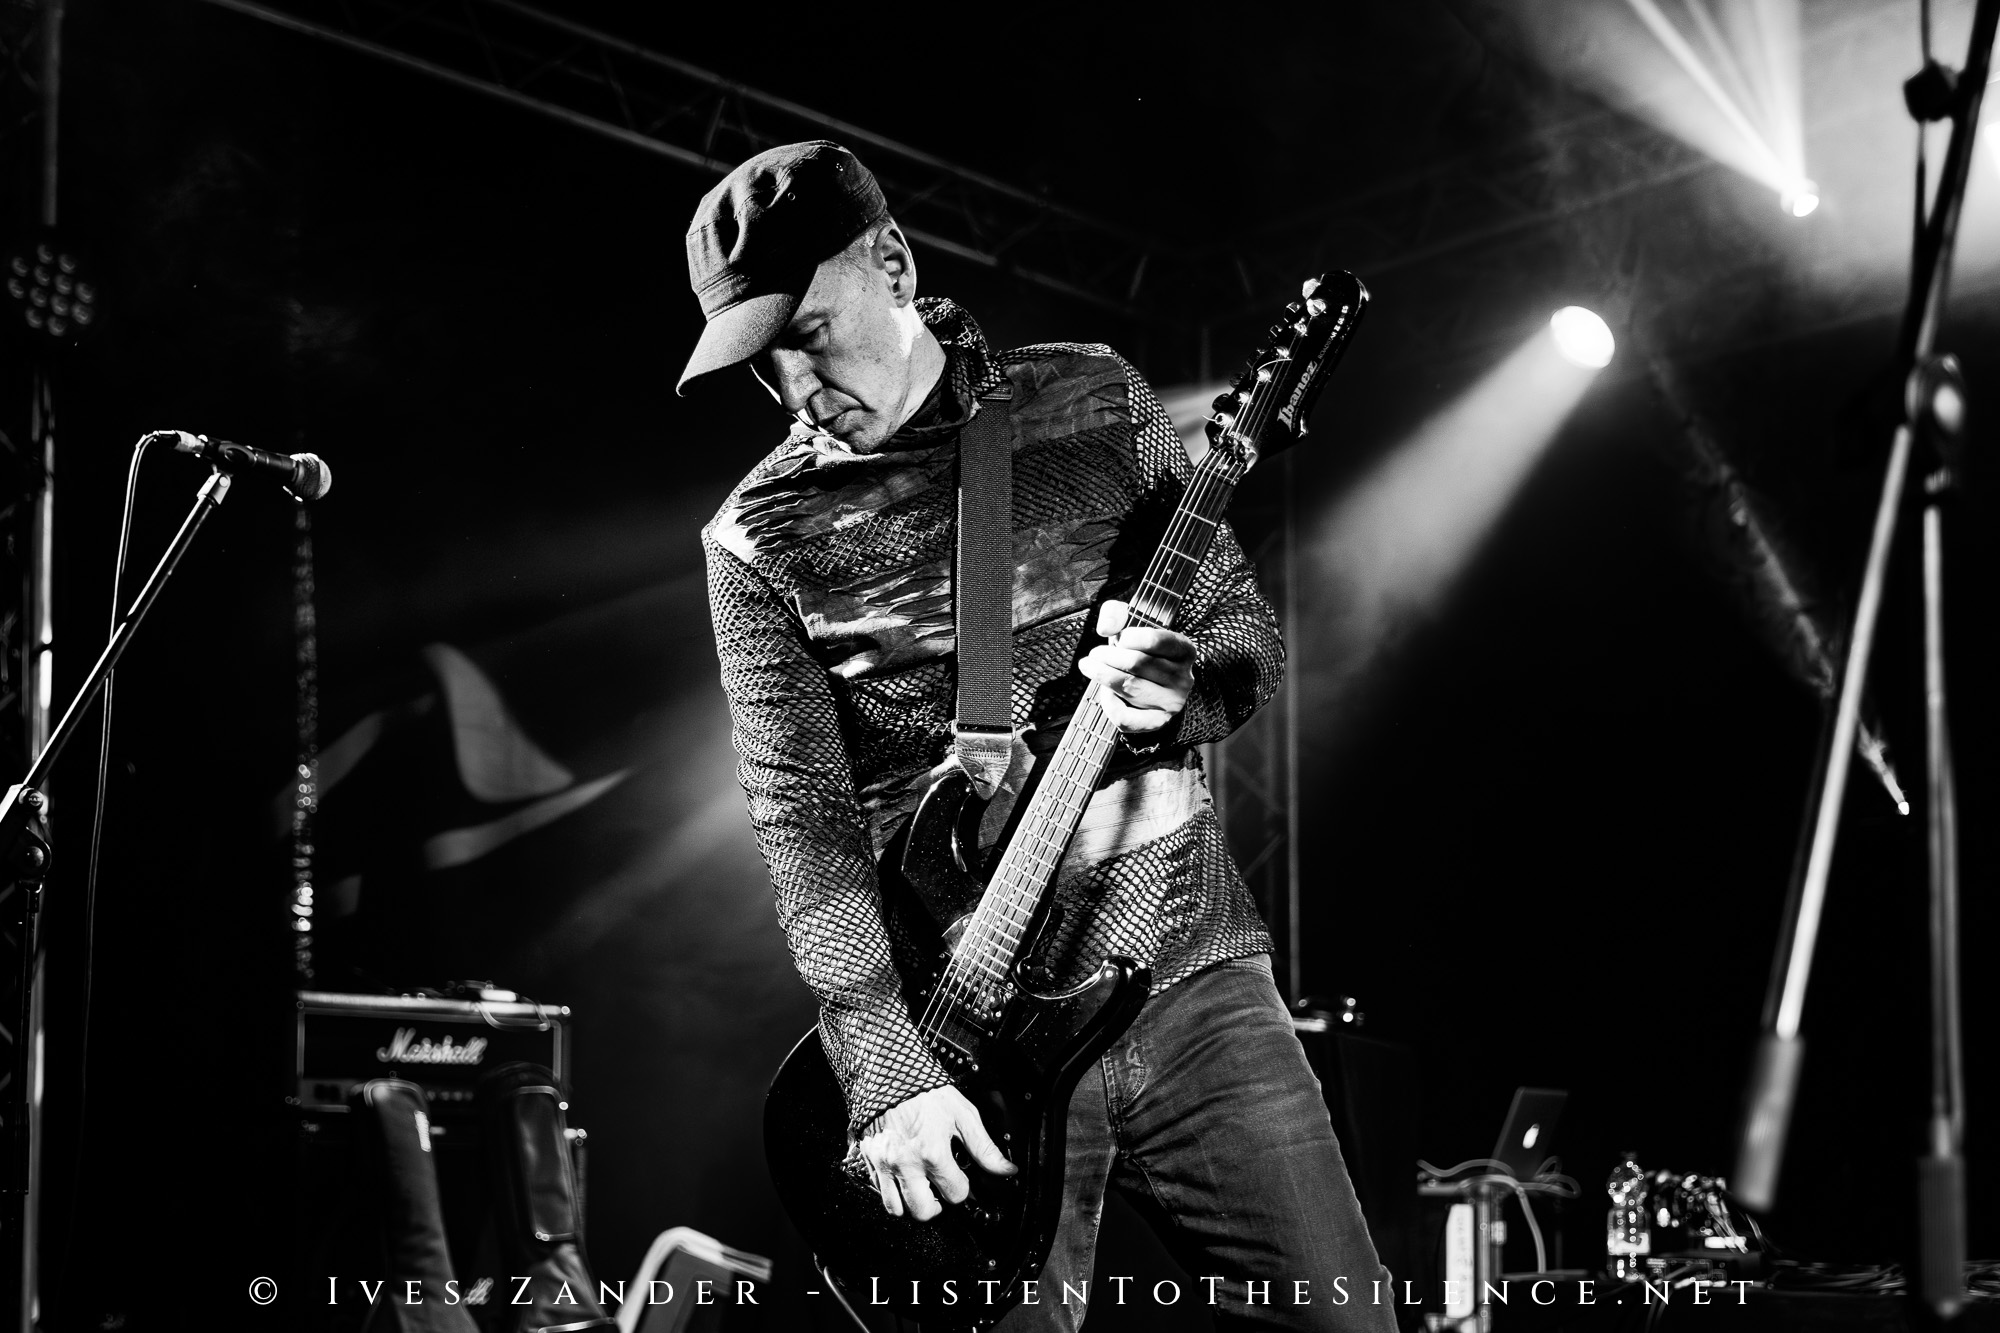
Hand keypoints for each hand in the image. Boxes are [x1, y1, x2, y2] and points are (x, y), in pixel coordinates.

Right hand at [857, 1085, 1015, 1219]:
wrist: (891, 1070)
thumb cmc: (926, 1090)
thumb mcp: (963, 1115)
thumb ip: (984, 1148)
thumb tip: (1005, 1170)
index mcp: (932, 1152)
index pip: (955, 1194)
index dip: (962, 1188)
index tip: (960, 1178)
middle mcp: (905, 1162)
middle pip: (923, 1211)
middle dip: (937, 1206)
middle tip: (940, 1191)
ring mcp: (884, 1162)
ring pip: (896, 1208)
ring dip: (911, 1203)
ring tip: (921, 1188)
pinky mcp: (869, 1158)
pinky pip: (878, 1191)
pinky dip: (892, 1190)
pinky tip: (903, 1175)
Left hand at [1077, 599, 1195, 733]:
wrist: (1153, 684)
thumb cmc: (1140, 650)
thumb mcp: (1132, 623)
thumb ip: (1116, 614)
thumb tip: (1105, 629)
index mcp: (1184, 650)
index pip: (1153, 639)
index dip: (1127, 637)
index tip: (1118, 638)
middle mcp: (1183, 677)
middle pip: (1136, 663)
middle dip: (1107, 656)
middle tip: (1095, 654)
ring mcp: (1172, 702)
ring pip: (1129, 687)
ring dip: (1102, 675)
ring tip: (1090, 666)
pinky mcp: (1157, 721)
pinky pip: (1126, 716)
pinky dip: (1109, 704)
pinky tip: (1105, 692)